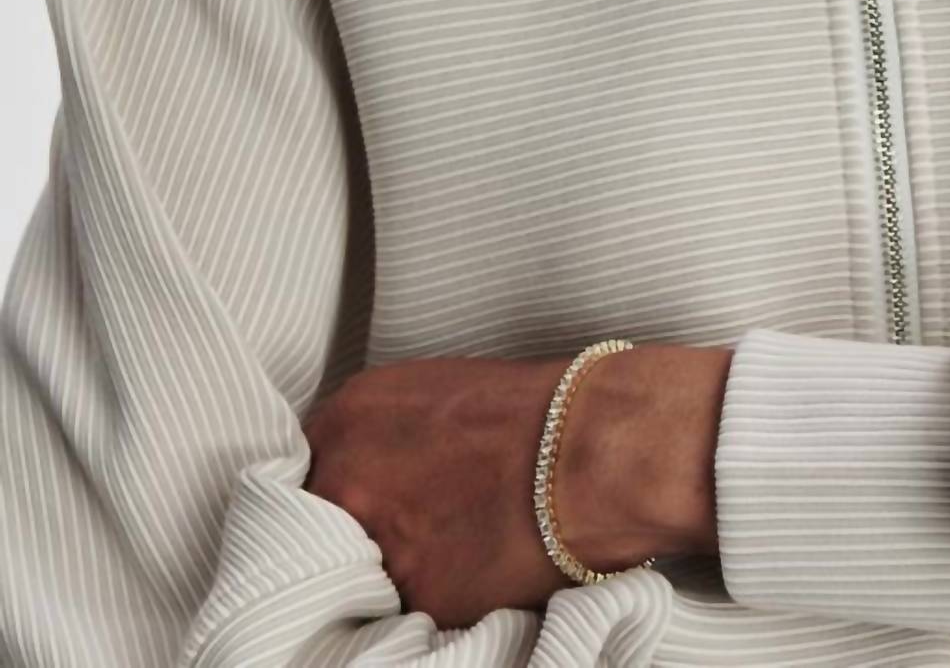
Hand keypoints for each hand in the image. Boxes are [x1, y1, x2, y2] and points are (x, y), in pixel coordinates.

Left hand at [302, 354, 571, 624]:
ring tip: (448, 547)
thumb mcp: (440, 389)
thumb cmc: (541, 409)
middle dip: (355, 530)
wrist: (598, 452)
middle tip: (404, 527)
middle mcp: (345, 482)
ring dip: (391, 568)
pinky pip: (409, 608)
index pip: (302, 469)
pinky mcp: (417, 599)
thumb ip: (387, 430)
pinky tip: (473, 569)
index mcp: (349, 418)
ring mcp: (376, 545)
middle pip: (318, 524)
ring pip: (361, 574)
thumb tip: (379, 463)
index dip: (335, 488)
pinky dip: (435, 598)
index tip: (359, 501)